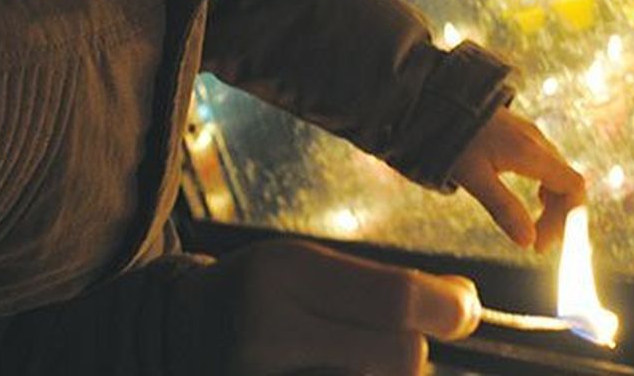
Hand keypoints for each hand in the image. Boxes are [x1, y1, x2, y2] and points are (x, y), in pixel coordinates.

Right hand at [181, 239, 479, 375]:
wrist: (167, 336)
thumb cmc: (259, 298)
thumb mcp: (307, 268)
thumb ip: (381, 285)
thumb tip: (466, 307)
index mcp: (283, 272)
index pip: (396, 300)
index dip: (448, 309)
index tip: (464, 312)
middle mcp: (268, 330)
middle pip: (398, 357)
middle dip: (414, 351)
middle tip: (399, 341)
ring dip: (384, 373)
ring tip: (351, 357)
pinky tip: (339, 367)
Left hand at [449, 107, 586, 252]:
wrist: (439, 100)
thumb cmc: (452, 138)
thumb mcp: (474, 178)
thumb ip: (503, 208)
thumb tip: (528, 242)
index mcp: (530, 153)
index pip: (573, 186)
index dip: (568, 219)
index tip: (542, 245)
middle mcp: (537, 142)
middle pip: (568, 183)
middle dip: (559, 217)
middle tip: (537, 245)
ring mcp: (531, 136)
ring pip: (559, 174)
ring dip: (553, 204)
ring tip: (536, 229)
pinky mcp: (522, 135)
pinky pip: (548, 165)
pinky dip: (547, 188)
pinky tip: (534, 200)